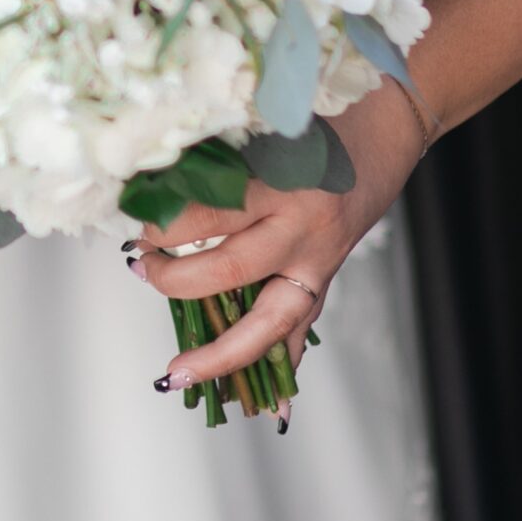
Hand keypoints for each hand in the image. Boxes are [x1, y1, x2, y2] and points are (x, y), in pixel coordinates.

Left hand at [134, 81, 427, 390]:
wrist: (388, 121)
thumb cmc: (315, 112)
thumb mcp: (262, 119)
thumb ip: (215, 151)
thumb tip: (147, 177)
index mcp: (281, 182)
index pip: (209, 215)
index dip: (164, 224)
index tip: (132, 220)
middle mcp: (302, 227)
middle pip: (230, 272)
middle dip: (175, 282)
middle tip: (140, 269)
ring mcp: (319, 258)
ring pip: (269, 321)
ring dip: (221, 353)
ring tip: (176, 374)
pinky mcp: (326, 273)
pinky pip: (303, 328)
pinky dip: (286, 365)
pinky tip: (272, 408)